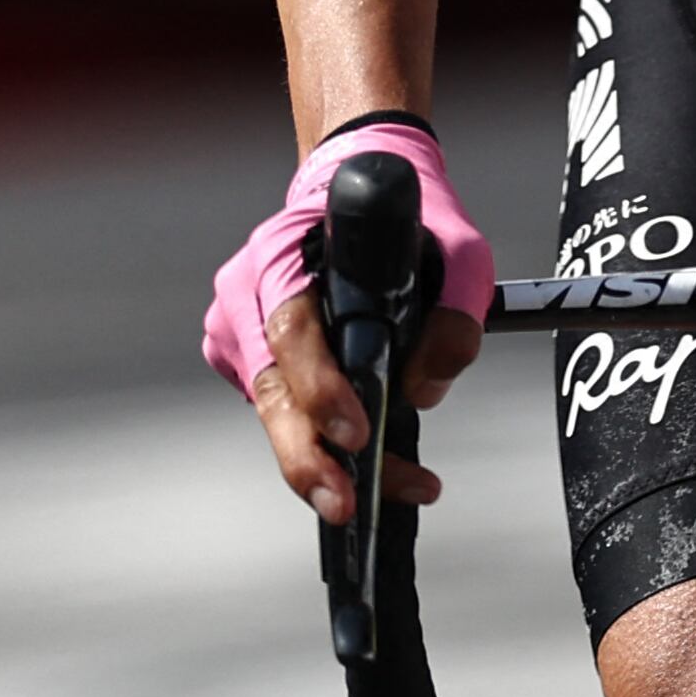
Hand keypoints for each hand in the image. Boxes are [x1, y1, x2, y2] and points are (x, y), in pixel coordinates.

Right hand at [201, 115, 499, 518]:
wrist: (357, 195)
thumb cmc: (406, 220)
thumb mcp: (459, 248)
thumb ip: (457, 313)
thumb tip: (424, 389)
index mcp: (284, 251)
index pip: (291, 326)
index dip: (320, 384)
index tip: (358, 429)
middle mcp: (246, 290)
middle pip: (270, 386)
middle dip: (308, 454)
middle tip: (348, 501)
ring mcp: (236, 328)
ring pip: (272, 411)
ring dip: (320, 460)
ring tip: (370, 497)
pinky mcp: (243, 360)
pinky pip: (278, 410)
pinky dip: (316, 442)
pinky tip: (360, 463)